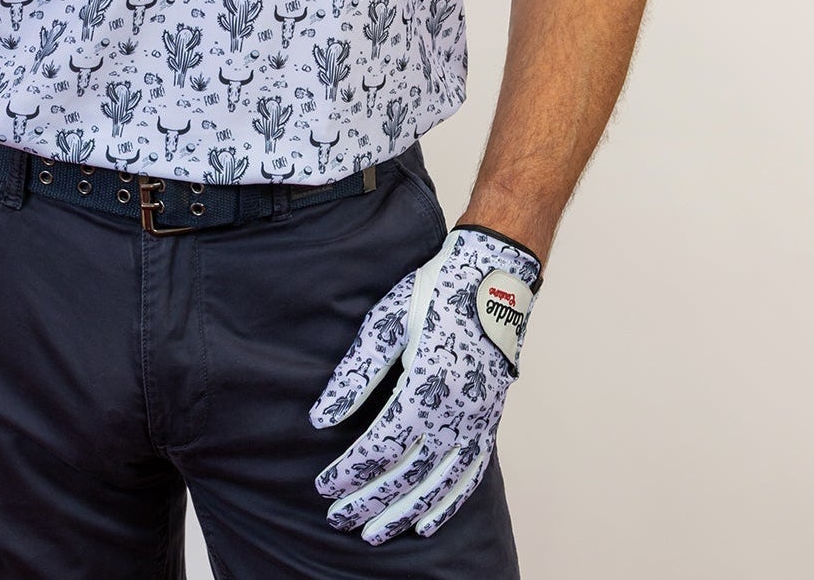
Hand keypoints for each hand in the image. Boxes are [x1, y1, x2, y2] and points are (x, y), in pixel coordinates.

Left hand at [308, 225, 541, 542]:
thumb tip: (319, 419)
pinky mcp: (489, 422)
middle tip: (338, 521)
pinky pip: (469, 475)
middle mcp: (453, 415)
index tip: (323, 488)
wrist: (495, 279)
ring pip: (437, 484)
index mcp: (423, 389)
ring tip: (374, 534)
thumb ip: (354, 375)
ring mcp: (476, 423)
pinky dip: (448, 503)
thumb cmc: (434, 293)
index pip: (379, 448)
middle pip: (405, 474)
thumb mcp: (386, 322)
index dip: (349, 473)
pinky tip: (427, 522)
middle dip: (369, 501)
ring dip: (403, 512)